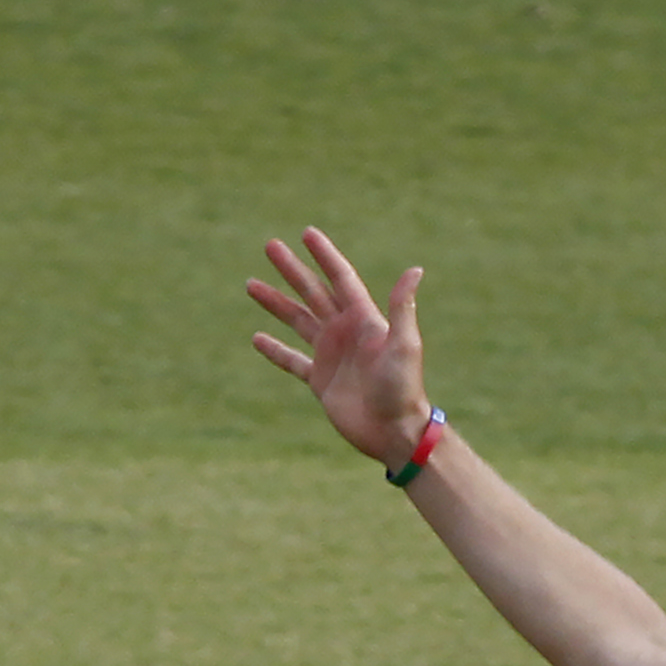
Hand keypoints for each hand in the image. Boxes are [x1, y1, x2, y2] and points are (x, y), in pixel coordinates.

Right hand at [248, 227, 433, 464]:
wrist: (395, 432)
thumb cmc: (403, 388)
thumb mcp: (405, 345)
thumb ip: (403, 307)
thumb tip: (415, 270)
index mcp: (364, 320)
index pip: (341, 279)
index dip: (325, 256)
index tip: (307, 233)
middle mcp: (346, 333)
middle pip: (314, 293)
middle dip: (292, 270)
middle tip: (270, 245)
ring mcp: (332, 356)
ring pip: (298, 321)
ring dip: (276, 303)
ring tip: (250, 284)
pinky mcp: (321, 381)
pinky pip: (293, 361)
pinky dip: (275, 350)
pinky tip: (257, 338)